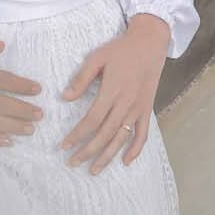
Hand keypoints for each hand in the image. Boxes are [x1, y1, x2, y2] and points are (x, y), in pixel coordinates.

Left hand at [58, 13, 170, 173]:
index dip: (77, 135)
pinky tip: (125, 161)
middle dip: (87, 151)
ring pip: (121, 139)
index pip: (91, 120)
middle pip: (104, 134)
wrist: (150, 44)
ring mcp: (138, 109)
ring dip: (107, 156)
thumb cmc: (121, 49)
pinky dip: (135, 150)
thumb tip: (65, 97)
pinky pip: (142, 135)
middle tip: (72, 163)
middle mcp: (125, 104)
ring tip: (93, 170)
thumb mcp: (97, 57)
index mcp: (111, 91)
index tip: (64, 145)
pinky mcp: (147, 110)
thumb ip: (82, 78)